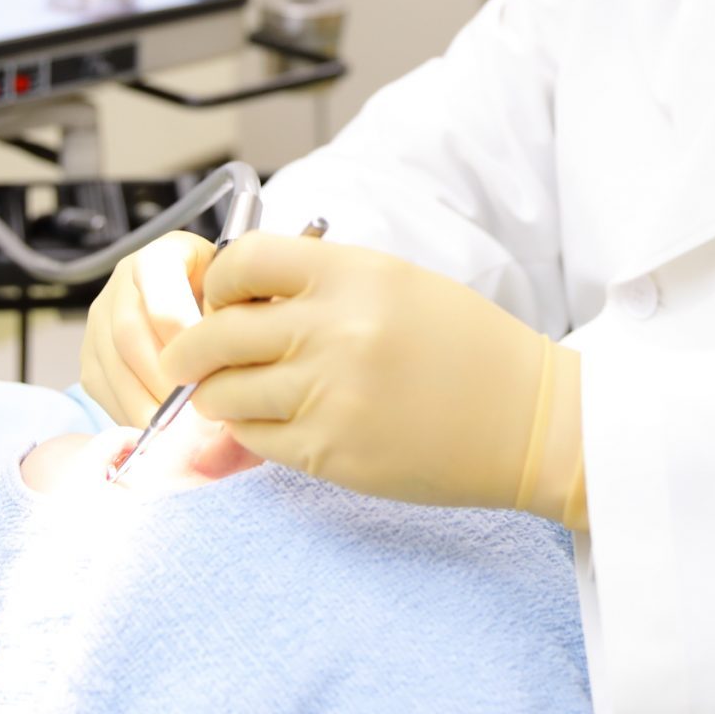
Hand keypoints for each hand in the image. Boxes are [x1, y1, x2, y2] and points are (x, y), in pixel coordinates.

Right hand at [80, 232, 216, 428]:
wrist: (198, 300)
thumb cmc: (226, 299)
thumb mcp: (238, 292)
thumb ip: (235, 315)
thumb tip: (231, 362)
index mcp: (162, 256)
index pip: (159, 286)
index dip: (180, 330)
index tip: (209, 364)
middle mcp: (121, 283)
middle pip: (129, 332)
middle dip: (164, 378)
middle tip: (197, 411)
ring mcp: (99, 319)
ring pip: (112, 366)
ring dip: (148, 403)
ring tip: (183, 431)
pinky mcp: (90, 356)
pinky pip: (102, 389)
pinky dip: (131, 414)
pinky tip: (161, 432)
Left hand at [162, 233, 586, 525]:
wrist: (528, 418)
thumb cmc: (465, 348)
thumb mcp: (396, 284)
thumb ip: (320, 283)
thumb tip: (240, 296)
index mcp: (352, 275)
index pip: (241, 261)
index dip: (216, 282)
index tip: (216, 300)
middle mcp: (333, 329)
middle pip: (214, 334)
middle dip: (190, 350)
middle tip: (186, 359)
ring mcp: (328, 394)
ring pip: (223, 394)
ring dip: (217, 396)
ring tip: (234, 395)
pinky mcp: (329, 452)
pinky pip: (255, 439)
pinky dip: (253, 432)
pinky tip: (278, 423)